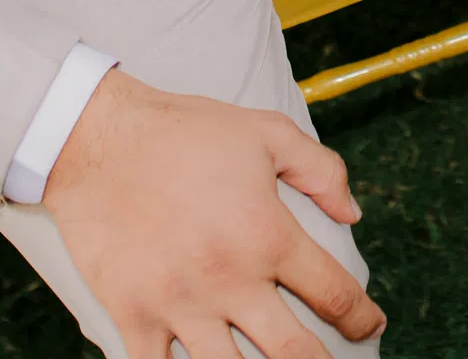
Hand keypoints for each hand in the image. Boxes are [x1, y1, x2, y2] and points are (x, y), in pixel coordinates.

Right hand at [43, 70, 384, 358]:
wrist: (98, 139)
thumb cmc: (184, 132)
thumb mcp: (267, 133)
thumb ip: (320, 171)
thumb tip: (352, 213)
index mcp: (267, 235)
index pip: (334, 294)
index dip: (361, 318)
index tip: (369, 326)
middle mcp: (229, 278)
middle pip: (293, 353)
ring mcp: (179, 303)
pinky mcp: (133, 315)